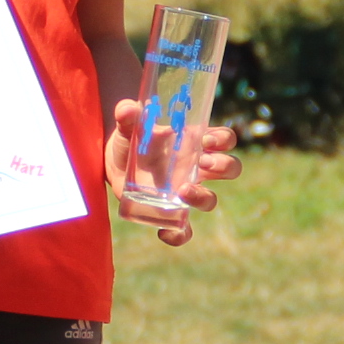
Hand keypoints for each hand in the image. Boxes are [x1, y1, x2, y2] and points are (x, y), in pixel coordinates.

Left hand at [104, 101, 243, 247]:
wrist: (113, 164)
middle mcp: (197, 168)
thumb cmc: (130, 142)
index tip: (207, 139)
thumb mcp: (127, 128)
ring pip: (211, 200)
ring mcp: (186, 192)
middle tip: (203, 163)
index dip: (224, 139)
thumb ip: (127, 118)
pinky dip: (179, 235)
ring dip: (204, 197)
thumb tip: (127, 108)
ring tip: (184, 190)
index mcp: (194, 143)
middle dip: (223, 166)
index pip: (224, 139)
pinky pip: (185, 231)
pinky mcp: (171, 213)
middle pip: (230, 168)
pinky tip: (164, 231)